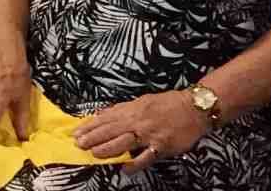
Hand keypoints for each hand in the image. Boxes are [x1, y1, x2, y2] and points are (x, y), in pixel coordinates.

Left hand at [72, 90, 209, 172]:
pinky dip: (135, 163)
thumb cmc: (168, 104)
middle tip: (79, 143)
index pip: (106, 118)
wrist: (194, 108)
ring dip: (107, 148)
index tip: (76, 132)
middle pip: (111, 130)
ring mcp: (150, 134)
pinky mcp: (162, 146)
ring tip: (94, 153)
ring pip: (124, 142)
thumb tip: (102, 114)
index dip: (90, 126)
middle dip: (93, 137)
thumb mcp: (141, 101)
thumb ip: (122, 109)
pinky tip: (124, 168)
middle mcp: (138, 121)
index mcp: (132, 110)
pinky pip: (146, 157)